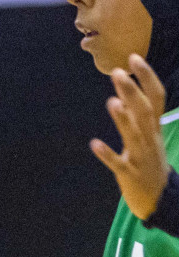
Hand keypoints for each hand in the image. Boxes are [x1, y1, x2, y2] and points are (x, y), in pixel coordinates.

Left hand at [91, 53, 170, 220]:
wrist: (161, 199)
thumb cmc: (149, 161)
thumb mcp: (147, 136)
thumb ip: (135, 113)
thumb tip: (122, 89)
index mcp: (155, 128)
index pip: (156, 98)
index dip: (147, 78)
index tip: (134, 57)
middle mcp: (151, 140)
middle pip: (145, 112)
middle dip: (133, 92)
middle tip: (117, 72)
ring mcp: (142, 157)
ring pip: (134, 136)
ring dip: (123, 119)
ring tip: (111, 102)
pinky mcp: (131, 175)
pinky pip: (119, 164)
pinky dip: (108, 154)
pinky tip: (94, 144)